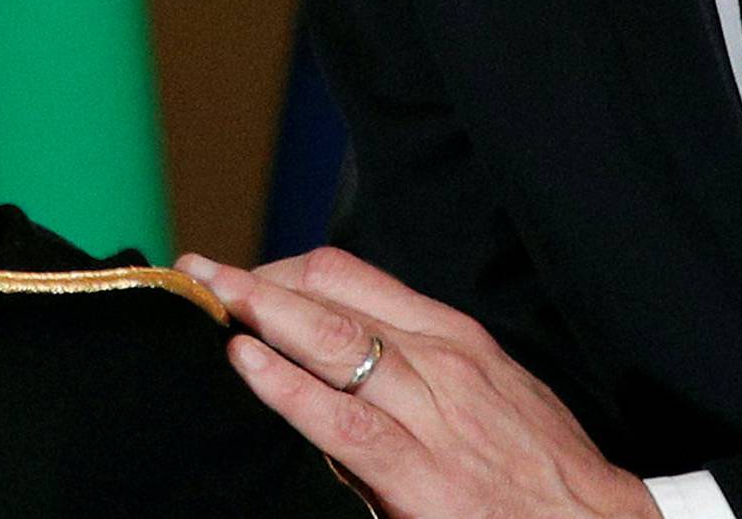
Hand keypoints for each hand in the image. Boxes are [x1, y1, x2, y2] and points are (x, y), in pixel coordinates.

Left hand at [177, 245, 657, 518]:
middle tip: (198, 267)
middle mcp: (438, 360)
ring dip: (258, 313)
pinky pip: (342, 420)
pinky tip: (247, 364)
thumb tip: (341, 366)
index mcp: (451, 336)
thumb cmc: (543, 471)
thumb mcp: (487, 396)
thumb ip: (419, 373)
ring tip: (207, 299)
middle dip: (256, 279)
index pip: (351, 277)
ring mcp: (431, 413)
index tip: (240, 273)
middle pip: (329, 297)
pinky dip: (288, 386)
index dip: (285, 270)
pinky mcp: (422, 474)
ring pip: (330, 340)